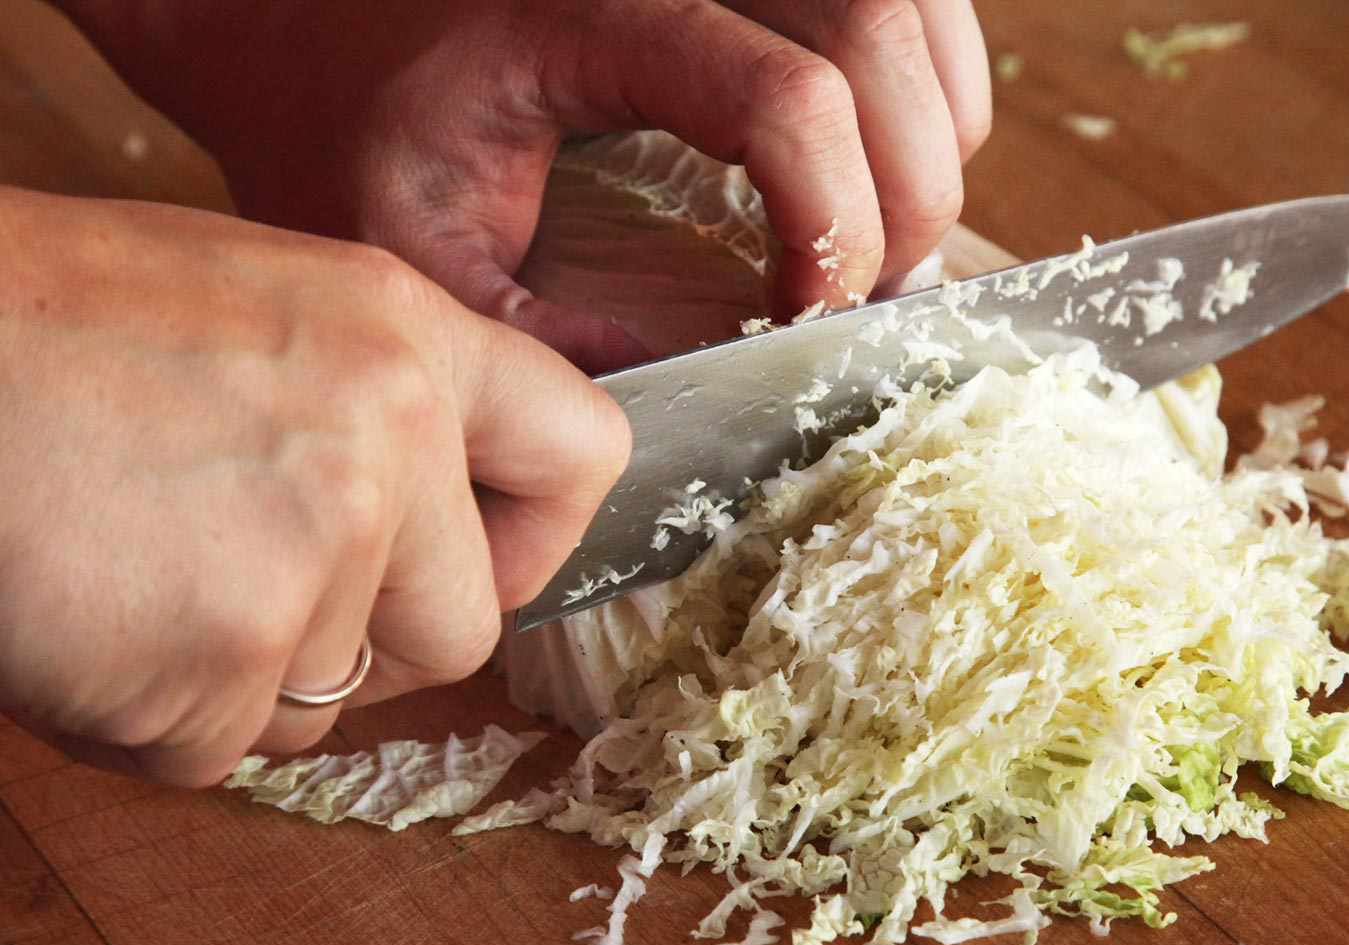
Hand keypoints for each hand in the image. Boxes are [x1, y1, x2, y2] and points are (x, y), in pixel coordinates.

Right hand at [0, 187, 628, 785]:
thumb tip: (433, 529)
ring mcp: (312, 554)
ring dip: (228, 677)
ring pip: (321, 707)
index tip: (489, 565)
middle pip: (459, 633)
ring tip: (121, 570)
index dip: (541, 537)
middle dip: (363, 649)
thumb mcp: (250, 310)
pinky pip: (212, 749)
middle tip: (245, 596)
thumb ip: (367, 411)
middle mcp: (387, 441)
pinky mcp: (221, 658)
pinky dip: (142, 715)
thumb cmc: (41, 327)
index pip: (583, 452)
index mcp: (403, 340)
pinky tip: (78, 619)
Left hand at [60, 0, 991, 370]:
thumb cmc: (342, 124)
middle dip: (906, 188)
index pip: (783, 95)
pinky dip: (925, 84)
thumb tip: (696, 383)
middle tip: (869, 293)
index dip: (834, 218)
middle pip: (876, 31)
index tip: (814, 314)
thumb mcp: (419, 258)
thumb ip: (548, 341)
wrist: (295, 21)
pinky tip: (882, 165)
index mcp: (583, 12)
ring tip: (886, 237)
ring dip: (932, 130)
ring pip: (910, 3)